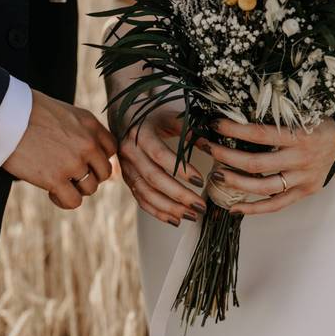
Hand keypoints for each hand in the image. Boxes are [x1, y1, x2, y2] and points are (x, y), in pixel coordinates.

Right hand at [3, 90, 116, 208]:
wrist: (3, 115)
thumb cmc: (26, 111)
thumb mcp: (63, 112)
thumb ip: (79, 130)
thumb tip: (86, 153)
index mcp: (90, 124)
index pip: (111, 149)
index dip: (99, 158)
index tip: (84, 162)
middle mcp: (87, 143)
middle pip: (104, 171)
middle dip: (89, 175)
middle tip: (69, 175)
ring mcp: (73, 162)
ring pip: (90, 188)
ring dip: (76, 189)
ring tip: (57, 182)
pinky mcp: (55, 179)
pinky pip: (73, 201)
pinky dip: (64, 201)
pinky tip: (51, 193)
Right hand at [116, 104, 207, 226]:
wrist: (123, 116)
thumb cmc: (152, 116)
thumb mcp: (170, 115)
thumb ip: (189, 129)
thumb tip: (211, 145)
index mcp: (140, 134)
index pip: (161, 155)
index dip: (180, 170)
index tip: (200, 181)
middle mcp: (130, 153)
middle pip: (154, 179)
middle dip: (178, 195)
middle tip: (200, 206)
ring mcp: (126, 168)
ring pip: (146, 193)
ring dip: (169, 208)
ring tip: (191, 216)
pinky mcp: (127, 179)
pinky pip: (141, 199)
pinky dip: (157, 212)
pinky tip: (175, 220)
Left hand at [200, 118, 334, 215]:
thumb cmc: (324, 121)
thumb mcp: (304, 113)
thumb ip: (278, 116)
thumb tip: (240, 110)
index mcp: (299, 135)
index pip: (259, 134)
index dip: (234, 130)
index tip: (214, 124)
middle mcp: (300, 158)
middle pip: (255, 164)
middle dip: (225, 155)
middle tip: (206, 147)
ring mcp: (303, 178)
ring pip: (263, 187)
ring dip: (235, 182)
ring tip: (215, 175)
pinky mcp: (305, 192)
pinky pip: (276, 205)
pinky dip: (254, 209)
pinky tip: (234, 208)